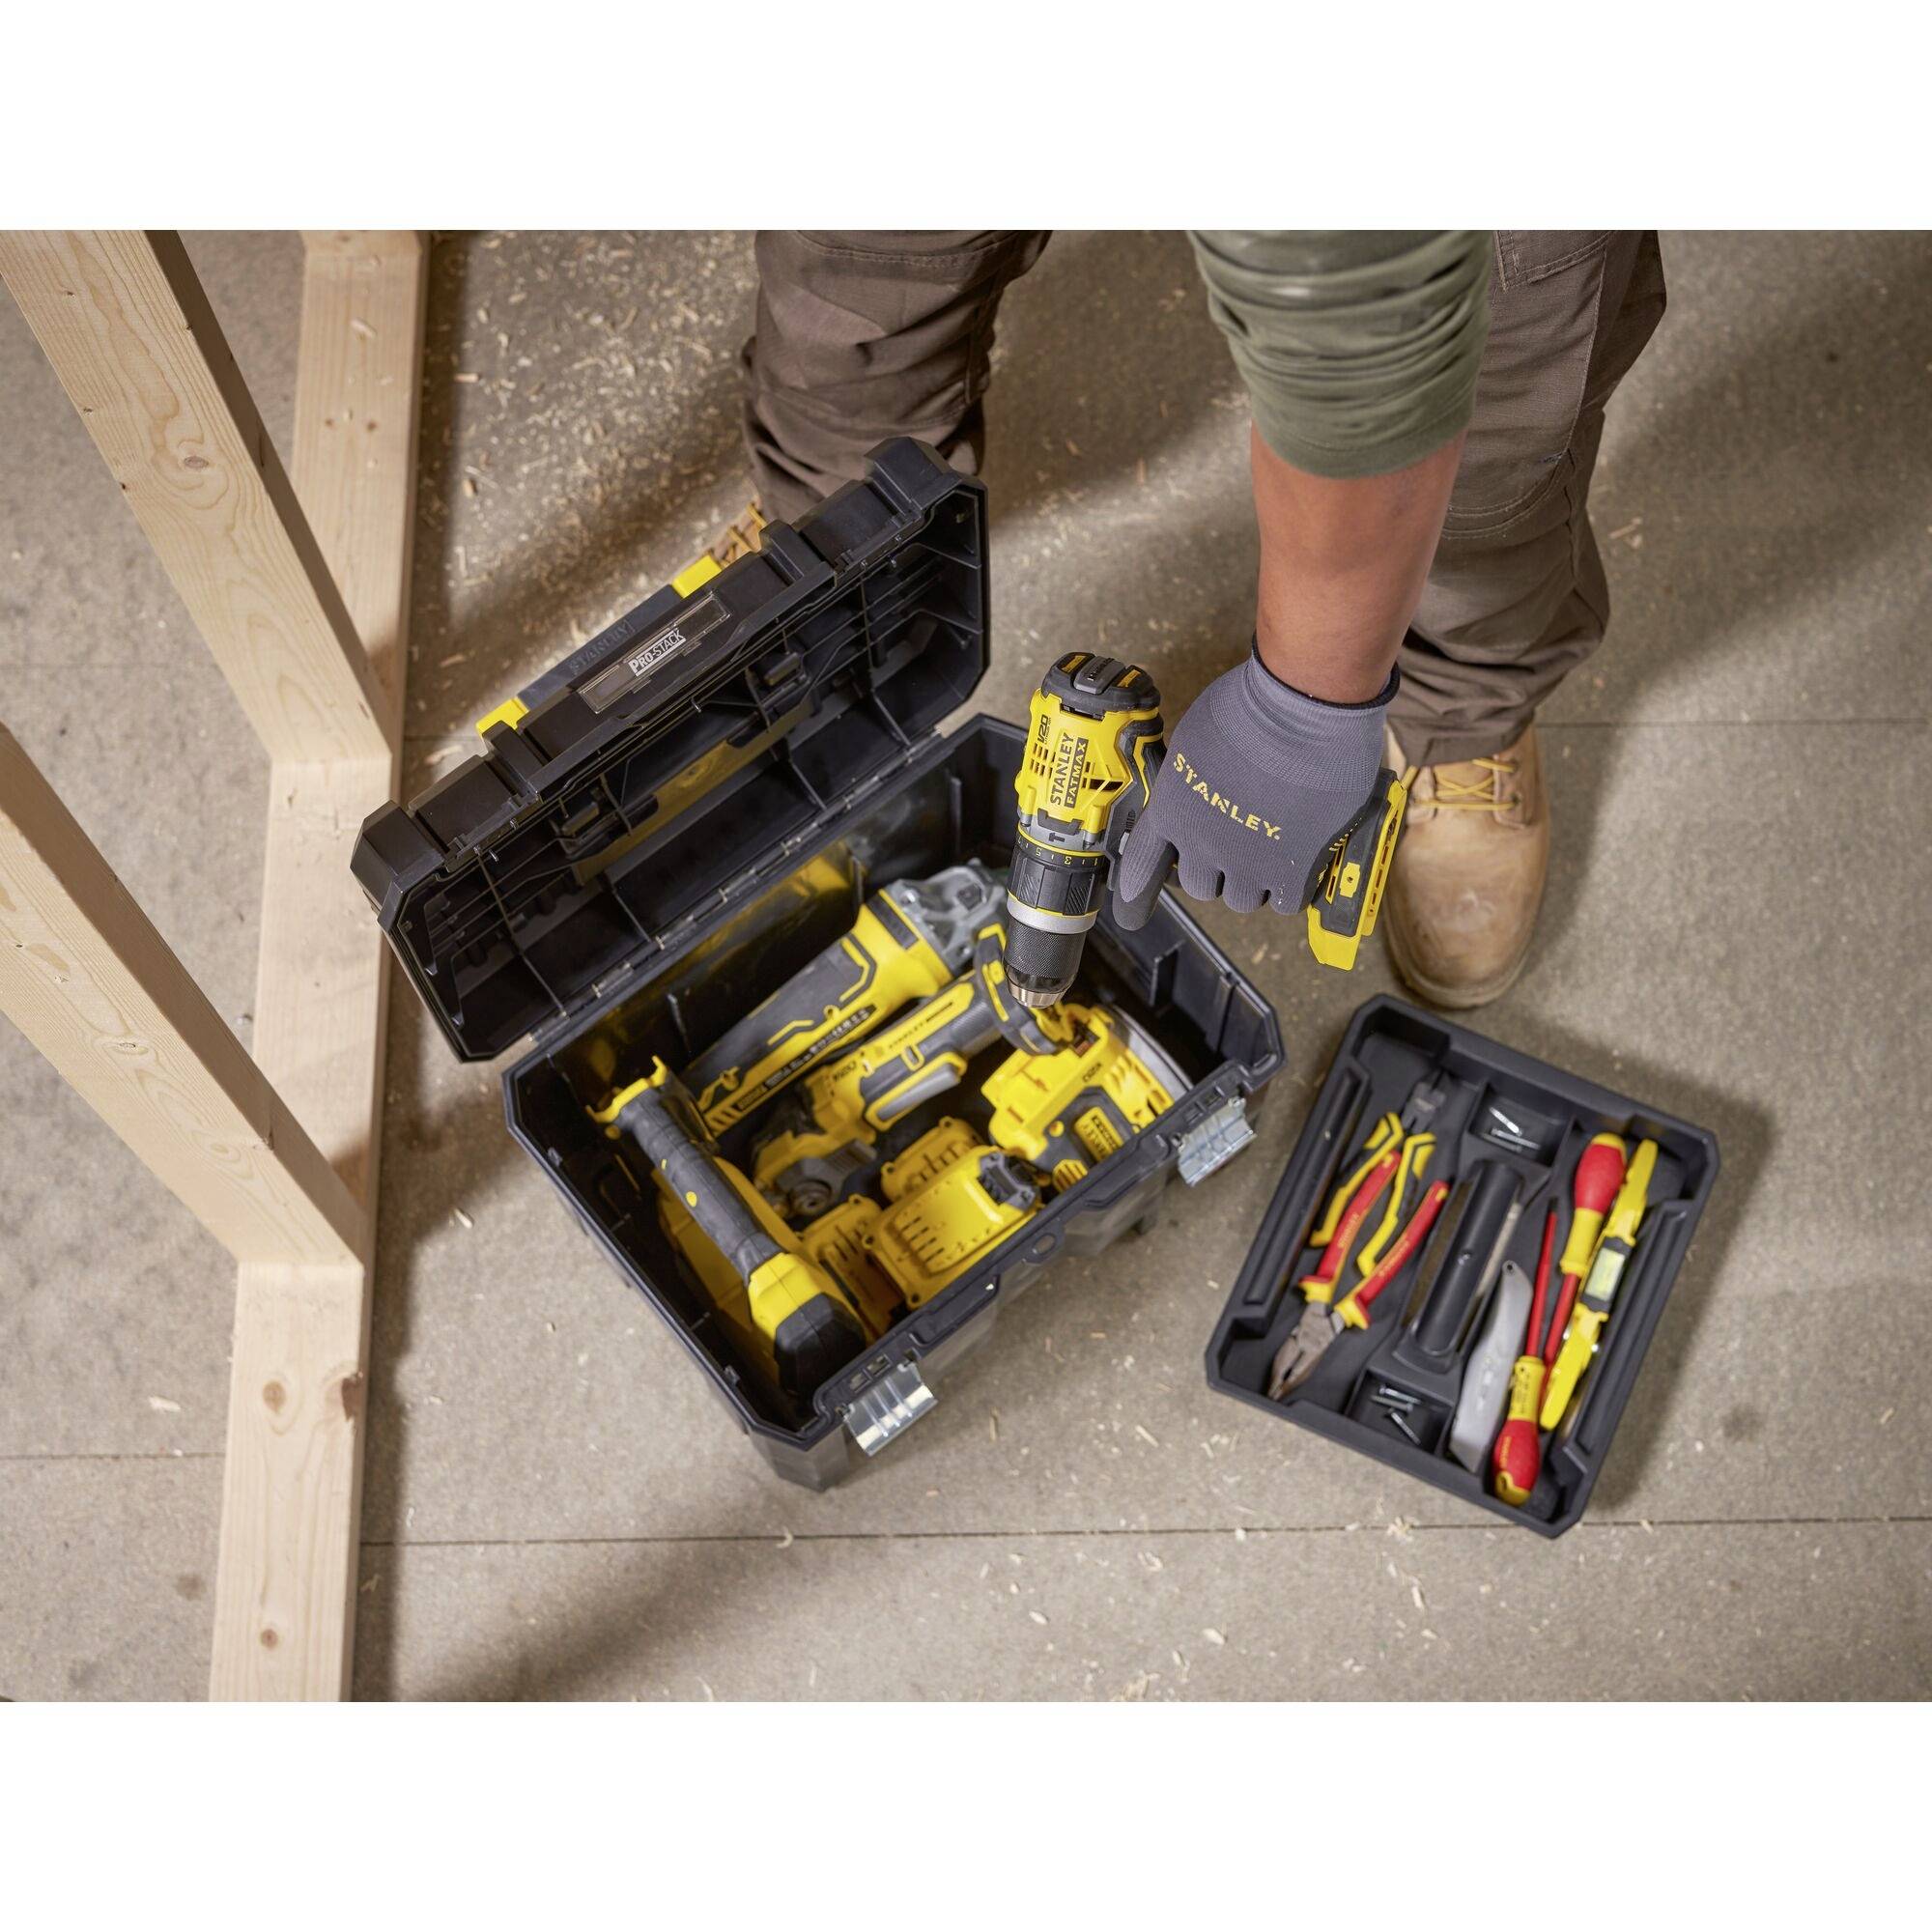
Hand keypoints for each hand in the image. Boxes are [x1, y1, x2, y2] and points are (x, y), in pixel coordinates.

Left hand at [1113, 648, 1394, 926]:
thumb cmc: (1249, 706)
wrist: (1302, 710)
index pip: (1143, 863)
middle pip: (1201, 887)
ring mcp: (1249, 861)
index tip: (1133, 897)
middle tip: (1237, 848)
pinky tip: (1302, 862)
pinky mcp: (1294, 868)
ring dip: (1255, 881)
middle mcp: (1204, 844)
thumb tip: (1203, 781)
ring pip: (1245, 898)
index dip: (1138, 884)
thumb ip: (1192, 774)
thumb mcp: (1197, 737)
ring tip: (1273, 851)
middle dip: (1216, 871)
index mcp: (1173, 811)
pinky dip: (1293, 886)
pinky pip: (1287, 900)